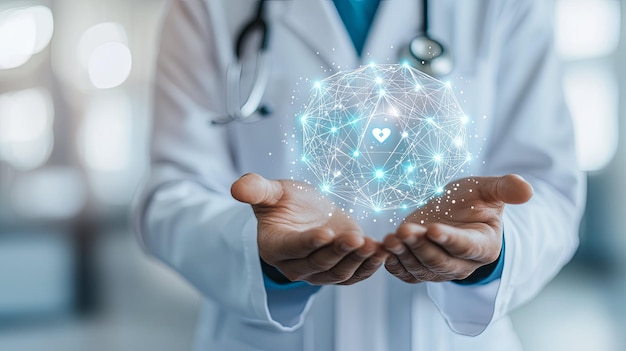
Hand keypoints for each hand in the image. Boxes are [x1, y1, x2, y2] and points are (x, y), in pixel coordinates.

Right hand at [231, 173, 387, 284]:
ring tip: (373, 246)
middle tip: (356, 237)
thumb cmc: (284, 202)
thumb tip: (236, 187)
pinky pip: (355, 275)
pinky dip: (370, 267)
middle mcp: (296, 266)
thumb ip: (256, 189)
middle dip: (339, 251)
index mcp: (276, 246)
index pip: (293, 247)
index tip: (326, 232)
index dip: (309, 242)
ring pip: (339, 273)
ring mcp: (319, 273)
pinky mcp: (340, 271)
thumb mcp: (271, 192)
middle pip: (319, 263)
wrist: (303, 214)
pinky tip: (382, 252)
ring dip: (358, 261)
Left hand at [383, 174, 532, 282]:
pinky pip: (405, 274)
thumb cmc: (473, 200)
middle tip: (404, 230)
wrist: (454, 213)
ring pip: (420, 268)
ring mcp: (440, 270)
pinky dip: (393, 264)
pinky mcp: (420, 270)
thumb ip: (506, 189)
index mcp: (484, 246)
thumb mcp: (489, 190)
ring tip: (390, 238)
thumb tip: (527, 190)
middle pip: (440, 262)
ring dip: (403, 255)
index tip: (432, 228)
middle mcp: (462, 265)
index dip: (449, 239)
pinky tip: (383, 250)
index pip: (465, 246)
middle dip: (420, 247)